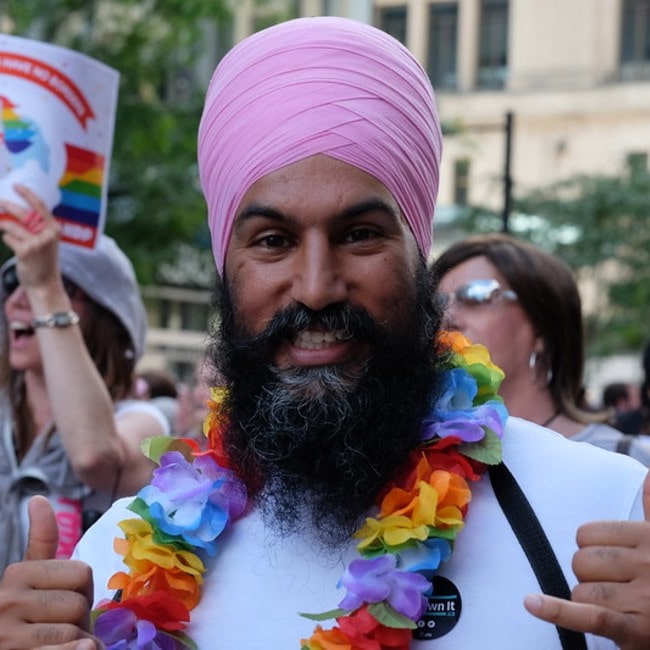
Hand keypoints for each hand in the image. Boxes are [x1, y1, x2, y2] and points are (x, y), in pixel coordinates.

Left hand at [0, 184, 60, 291]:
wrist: (45, 284)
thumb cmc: (43, 262)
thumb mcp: (46, 242)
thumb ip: (36, 227)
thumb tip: (15, 210)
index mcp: (54, 229)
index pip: (40, 206)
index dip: (27, 193)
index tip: (16, 185)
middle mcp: (47, 234)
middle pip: (23, 213)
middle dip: (8, 207)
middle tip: (1, 203)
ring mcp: (37, 242)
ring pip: (11, 226)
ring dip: (6, 229)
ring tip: (9, 234)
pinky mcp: (25, 250)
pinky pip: (8, 239)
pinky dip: (8, 241)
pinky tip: (16, 249)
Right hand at [0, 496, 100, 649]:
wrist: (2, 647)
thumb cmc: (19, 616)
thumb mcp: (26, 577)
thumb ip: (40, 540)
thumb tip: (38, 498)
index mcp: (16, 573)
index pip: (82, 572)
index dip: (82, 591)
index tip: (61, 603)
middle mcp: (7, 602)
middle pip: (80, 603)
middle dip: (79, 620)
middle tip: (58, 629)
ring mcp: (8, 636)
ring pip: (77, 633)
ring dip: (78, 643)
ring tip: (55, 644)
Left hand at [525, 470, 649, 648]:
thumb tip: (649, 473)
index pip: (585, 535)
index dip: (589, 550)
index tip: (613, 564)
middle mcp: (649, 563)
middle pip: (580, 562)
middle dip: (589, 578)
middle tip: (617, 590)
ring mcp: (646, 598)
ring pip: (582, 591)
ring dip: (591, 603)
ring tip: (620, 609)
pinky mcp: (639, 630)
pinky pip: (592, 616)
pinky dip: (558, 612)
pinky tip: (532, 603)